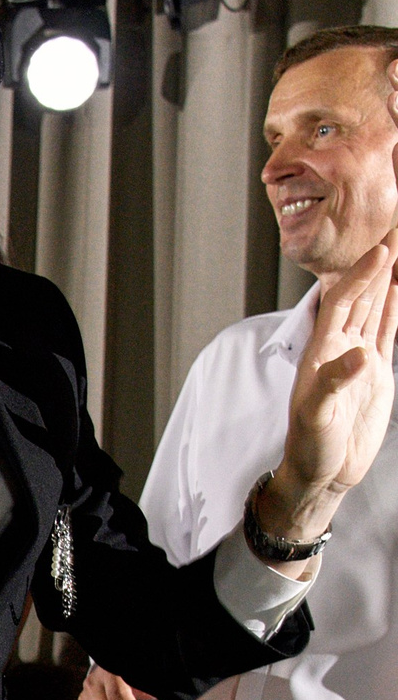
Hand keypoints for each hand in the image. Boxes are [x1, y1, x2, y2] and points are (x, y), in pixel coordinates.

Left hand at [265, 232, 397, 544]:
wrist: (322, 472)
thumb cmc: (310, 447)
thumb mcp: (316, 418)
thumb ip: (333, 384)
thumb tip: (360, 356)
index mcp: (321, 352)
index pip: (342, 302)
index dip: (361, 276)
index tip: (381, 250)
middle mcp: (338, 348)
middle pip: (361, 295)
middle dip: (376, 262)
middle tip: (395, 227)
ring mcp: (358, 357)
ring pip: (376, 307)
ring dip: (387, 277)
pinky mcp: (375, 372)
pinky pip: (387, 330)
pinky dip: (395, 306)